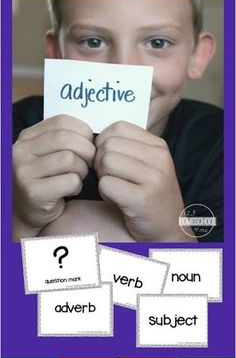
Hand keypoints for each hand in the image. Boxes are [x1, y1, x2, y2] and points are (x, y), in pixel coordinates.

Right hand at [13, 115, 94, 236]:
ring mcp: (24, 172)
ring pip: (69, 159)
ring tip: (78, 176)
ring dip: (82, 169)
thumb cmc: (45, 179)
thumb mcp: (47, 152)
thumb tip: (93, 133)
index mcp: (26, 137)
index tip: (89, 142)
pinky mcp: (33, 192)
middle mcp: (21, 152)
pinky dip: (77, 186)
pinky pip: (70, 181)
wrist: (26, 212)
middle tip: (90, 161)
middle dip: (87, 150)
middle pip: (66, 139)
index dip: (83, 130)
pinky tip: (70, 189)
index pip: (61, 121)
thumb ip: (63, 138)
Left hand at [94, 121, 194, 241]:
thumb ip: (127, 146)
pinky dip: (104, 193)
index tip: (108, 158)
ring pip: (106, 162)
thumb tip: (94, 136)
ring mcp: (153, 179)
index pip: (119, 127)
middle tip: (109, 176)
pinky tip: (117, 199)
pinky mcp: (142, 199)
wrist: (168, 229)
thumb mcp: (147, 164)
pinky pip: (106, 184)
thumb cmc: (150, 194)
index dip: (104, 142)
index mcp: (159, 146)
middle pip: (109, 145)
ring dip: (102, 177)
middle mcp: (159, 159)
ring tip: (115, 187)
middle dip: (100, 161)